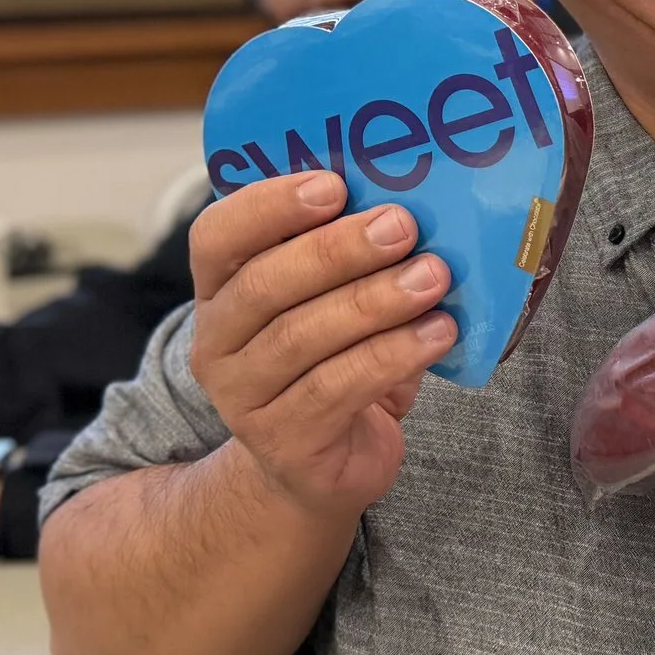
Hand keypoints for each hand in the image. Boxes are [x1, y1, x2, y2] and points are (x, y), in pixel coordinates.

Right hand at [188, 171, 454, 523]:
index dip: (268, 205)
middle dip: (338, 250)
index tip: (334, 184)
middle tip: (402, 226)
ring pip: (304, 336)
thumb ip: (349, 259)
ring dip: (376, 300)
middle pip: (265, 285)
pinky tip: (438, 333)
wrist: (320, 469)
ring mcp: (243, 396)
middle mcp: (216, 342)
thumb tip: (413, 205)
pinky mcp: (283, 441)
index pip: (217, 236)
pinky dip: (393, 355)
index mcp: (219, 291)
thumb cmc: (334, 364)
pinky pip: (337, 388)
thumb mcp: (330, 305)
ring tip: (433, 277)